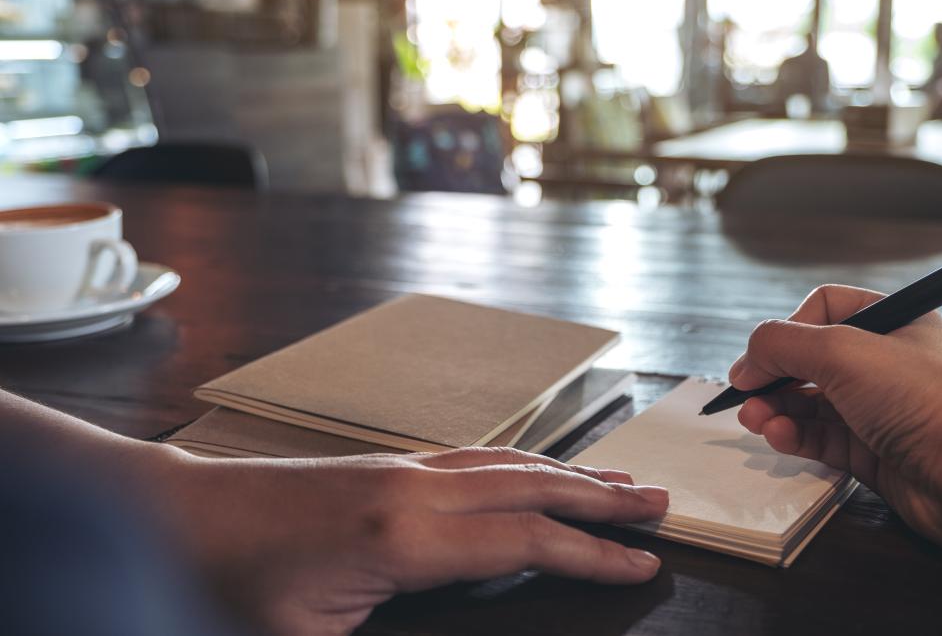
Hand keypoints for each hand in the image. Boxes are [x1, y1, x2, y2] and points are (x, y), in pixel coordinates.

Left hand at [152, 446, 667, 635]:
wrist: (179, 516)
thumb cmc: (233, 583)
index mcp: (404, 538)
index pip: (524, 541)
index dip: (591, 555)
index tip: (640, 564)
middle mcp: (414, 489)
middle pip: (533, 487)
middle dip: (603, 499)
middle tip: (660, 503)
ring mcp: (403, 469)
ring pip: (510, 464)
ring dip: (571, 473)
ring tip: (620, 482)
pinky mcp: (389, 466)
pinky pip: (479, 459)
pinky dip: (525, 465)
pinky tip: (537, 472)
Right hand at [729, 284, 941, 550]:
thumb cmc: (926, 400)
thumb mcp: (842, 351)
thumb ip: (782, 344)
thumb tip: (746, 360)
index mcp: (892, 321)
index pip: (823, 309)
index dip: (787, 329)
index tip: (759, 357)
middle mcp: (886, 362)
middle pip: (810, 359)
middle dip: (773, 375)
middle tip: (745, 394)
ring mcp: (879, 409)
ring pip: (811, 402)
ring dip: (776, 408)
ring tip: (755, 419)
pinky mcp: (874, 452)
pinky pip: (821, 438)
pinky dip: (794, 436)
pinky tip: (779, 436)